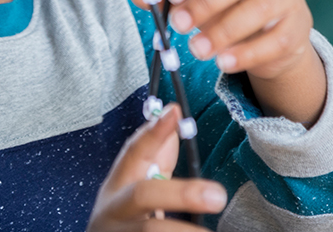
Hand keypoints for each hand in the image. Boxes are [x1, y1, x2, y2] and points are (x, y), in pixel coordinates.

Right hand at [88, 104, 226, 230]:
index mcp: (117, 186)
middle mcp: (115, 210)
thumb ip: (155, 156)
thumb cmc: (125, 218)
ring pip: (152, 230)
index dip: (152, 132)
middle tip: (217, 196)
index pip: (133, 152)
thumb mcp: (135, 185)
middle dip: (181, 194)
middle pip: (143, 195)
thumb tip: (173, 112)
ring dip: (185, 231)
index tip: (174, 112)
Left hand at [131, 0, 325, 125]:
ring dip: (223, 31)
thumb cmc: (227, 8)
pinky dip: (246, 53)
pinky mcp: (299, 28)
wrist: (272, 38)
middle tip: (178, 25)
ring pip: (259, 8)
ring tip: (196, 50)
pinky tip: (223, 63)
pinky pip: (274, 40)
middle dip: (204, 2)